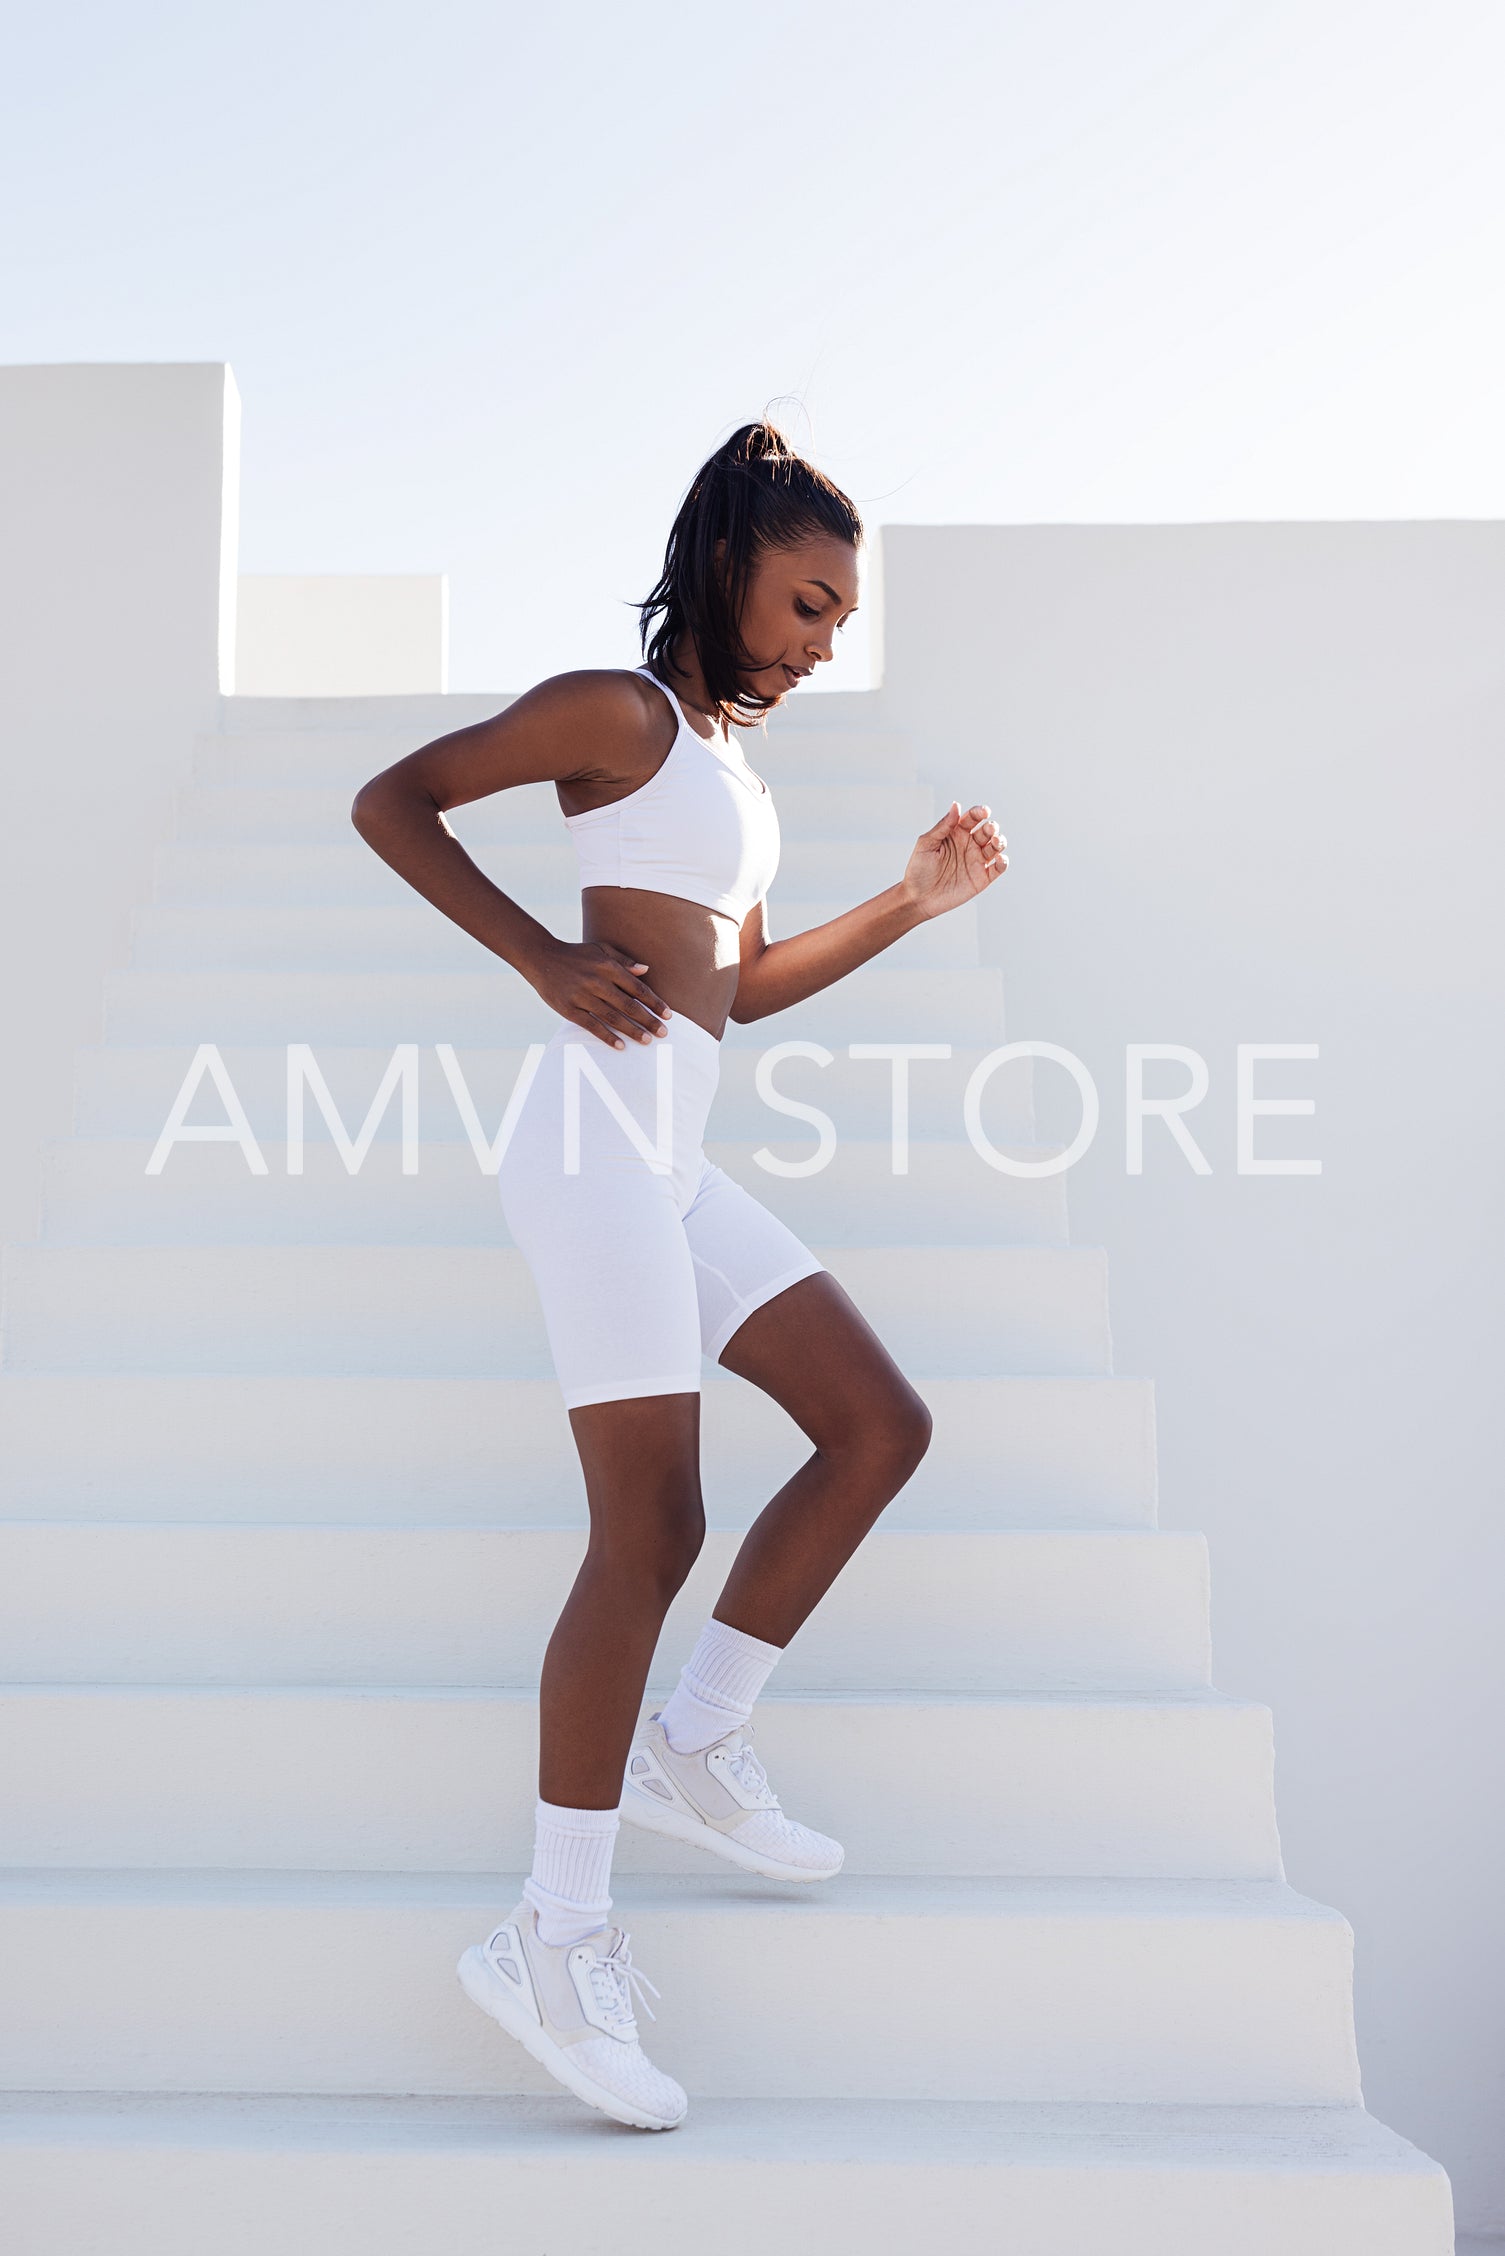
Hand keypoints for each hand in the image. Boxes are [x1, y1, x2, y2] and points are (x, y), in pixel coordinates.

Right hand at [528, 938, 672, 1048]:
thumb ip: (624, 960)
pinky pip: (591, 1026)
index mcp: (607, 966)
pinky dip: (607, 1037)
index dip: (654, 1002)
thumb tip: (646, 970)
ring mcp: (582, 996)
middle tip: (664, 1033)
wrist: (541, 958)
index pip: (637, 988)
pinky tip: (621, 1046)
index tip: (668, 1015)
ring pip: (612, 1017)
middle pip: (628, 1005)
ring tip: (647, 1041)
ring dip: (632, 1030)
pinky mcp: (568, 1009)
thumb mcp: (600, 949)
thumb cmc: (576, 954)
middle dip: (648, 1020)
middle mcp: (596, 981)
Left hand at [901, 802, 1007, 919]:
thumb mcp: (926, 844)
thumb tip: (956, 805)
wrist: (918, 898)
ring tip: (996, 841)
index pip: (972, 818)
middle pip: (987, 830)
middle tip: (989, 829)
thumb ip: (943, 826)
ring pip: (996, 846)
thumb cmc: (918, 870)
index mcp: (956, 833)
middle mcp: (969, 845)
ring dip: (1000, 841)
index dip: (980, 812)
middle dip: (992, 827)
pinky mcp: (982, 878)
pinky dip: (1003, 862)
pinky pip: (998, 868)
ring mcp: (976, 861)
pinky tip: (1000, 859)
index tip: (984, 812)